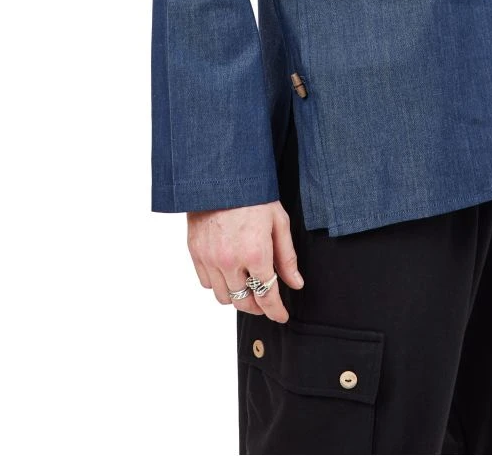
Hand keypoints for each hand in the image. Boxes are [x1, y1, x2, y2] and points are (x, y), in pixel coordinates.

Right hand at [186, 200, 304, 321]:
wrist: (220, 175)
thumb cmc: (253, 195)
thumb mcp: (279, 222)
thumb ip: (287, 257)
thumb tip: (296, 283)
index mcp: (254, 252)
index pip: (267, 295)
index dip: (276, 311)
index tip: (281, 316)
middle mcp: (229, 261)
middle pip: (243, 302)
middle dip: (257, 307)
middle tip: (265, 302)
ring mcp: (209, 258)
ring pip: (223, 297)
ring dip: (237, 296)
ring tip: (247, 284)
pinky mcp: (195, 253)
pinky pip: (206, 283)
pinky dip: (218, 283)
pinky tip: (228, 272)